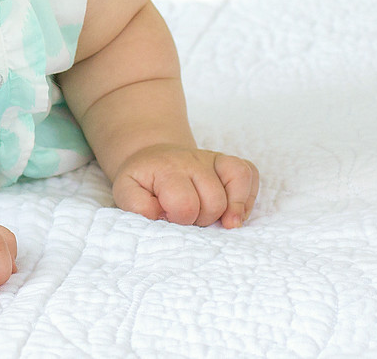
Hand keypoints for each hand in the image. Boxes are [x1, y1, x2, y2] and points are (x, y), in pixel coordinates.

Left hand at [111, 144, 258, 228]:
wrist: (153, 158)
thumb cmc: (144, 181)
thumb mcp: (127, 192)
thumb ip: (137, 207)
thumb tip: (162, 216)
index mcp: (167, 169)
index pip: (185, 204)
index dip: (180, 219)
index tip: (169, 218)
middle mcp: (193, 160)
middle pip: (215, 201)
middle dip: (202, 219)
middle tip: (188, 219)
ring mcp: (213, 159)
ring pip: (236, 187)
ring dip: (226, 212)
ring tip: (213, 220)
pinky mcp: (228, 162)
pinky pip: (250, 173)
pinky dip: (247, 196)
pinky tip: (233, 212)